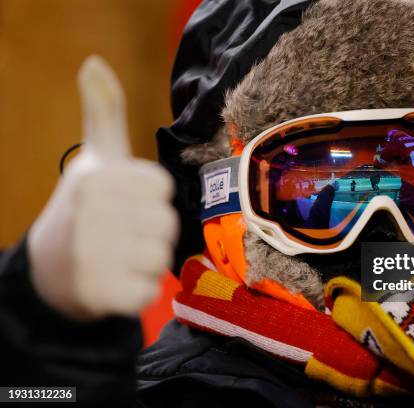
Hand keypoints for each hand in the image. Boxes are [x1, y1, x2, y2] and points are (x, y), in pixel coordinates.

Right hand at [28, 56, 177, 319]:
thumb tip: (93, 62)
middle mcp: (94, 213)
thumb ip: (104, 112)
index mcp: (100, 177)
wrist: (47, 270)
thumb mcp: (95, 157)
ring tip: (114, 259)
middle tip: (117, 236)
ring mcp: (95, 256)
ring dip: (145, 264)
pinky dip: (136, 292)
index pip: (163, 189)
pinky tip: (111, 284)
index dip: (148, 200)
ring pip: (161, 259)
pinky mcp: (101, 295)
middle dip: (149, 232)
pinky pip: (148, 292)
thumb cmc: (82, 207)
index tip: (121, 205)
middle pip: (167, 224)